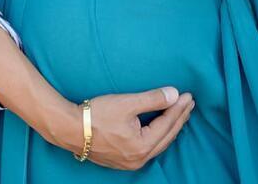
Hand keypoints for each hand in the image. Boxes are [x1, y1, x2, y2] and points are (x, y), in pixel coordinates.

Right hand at [48, 87, 194, 169]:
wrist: (69, 128)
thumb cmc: (96, 115)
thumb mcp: (126, 103)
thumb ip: (152, 99)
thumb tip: (175, 94)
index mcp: (142, 145)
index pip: (167, 123)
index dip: (179, 108)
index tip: (188, 96)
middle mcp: (139, 158)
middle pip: (166, 136)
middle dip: (179, 118)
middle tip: (189, 104)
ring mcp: (130, 162)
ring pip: (158, 144)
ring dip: (170, 128)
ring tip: (179, 115)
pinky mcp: (122, 160)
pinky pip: (148, 148)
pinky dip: (158, 136)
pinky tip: (160, 129)